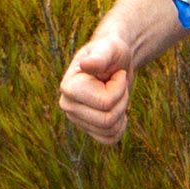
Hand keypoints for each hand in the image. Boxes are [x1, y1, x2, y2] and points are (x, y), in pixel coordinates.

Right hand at [58, 29, 134, 144]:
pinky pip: (109, 139)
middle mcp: (68, 105)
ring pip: (110, 130)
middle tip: (118, 83)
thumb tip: (85, 65)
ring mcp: (76, 119)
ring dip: (121, 111)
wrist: (116, 62)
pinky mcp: (88, 128)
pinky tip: (117, 109)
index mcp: (68, 87)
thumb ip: (99, 58)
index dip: (119, 87)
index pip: (104, 103)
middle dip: (121, 100)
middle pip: (107, 120)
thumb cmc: (112, 51)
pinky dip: (120, 126)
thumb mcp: (110, 49)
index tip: (116, 72)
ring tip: (116, 93)